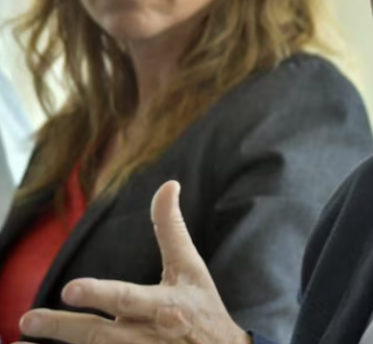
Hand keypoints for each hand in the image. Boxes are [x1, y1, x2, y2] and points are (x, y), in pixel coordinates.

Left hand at [16, 181, 250, 343]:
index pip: (128, 298)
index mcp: (165, 306)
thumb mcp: (191, 268)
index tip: (69, 288)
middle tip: (28, 320)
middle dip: (64, 328)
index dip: (99, 294)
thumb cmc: (202, 309)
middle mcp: (147, 336)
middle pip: (98, 334)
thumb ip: (171, 229)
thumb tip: (168, 185)